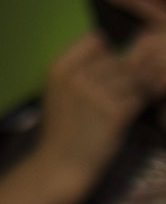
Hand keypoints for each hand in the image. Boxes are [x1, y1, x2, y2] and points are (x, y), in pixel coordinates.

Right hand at [28, 0, 165, 193]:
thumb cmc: (62, 128)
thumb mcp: (58, 92)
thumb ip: (77, 68)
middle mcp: (76, 78)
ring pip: (131, 77)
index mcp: (58, 69)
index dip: (109, 50)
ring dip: (143, 83)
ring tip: (146, 90)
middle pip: (117, 59)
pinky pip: (138, 97)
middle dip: (132, 68)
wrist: (62, 163)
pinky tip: (146, 104)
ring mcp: (95, 95)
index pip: (93, 40)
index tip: (116, 62)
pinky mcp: (114, 115)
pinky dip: (146, 98)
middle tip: (141, 80)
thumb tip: (106, 45)